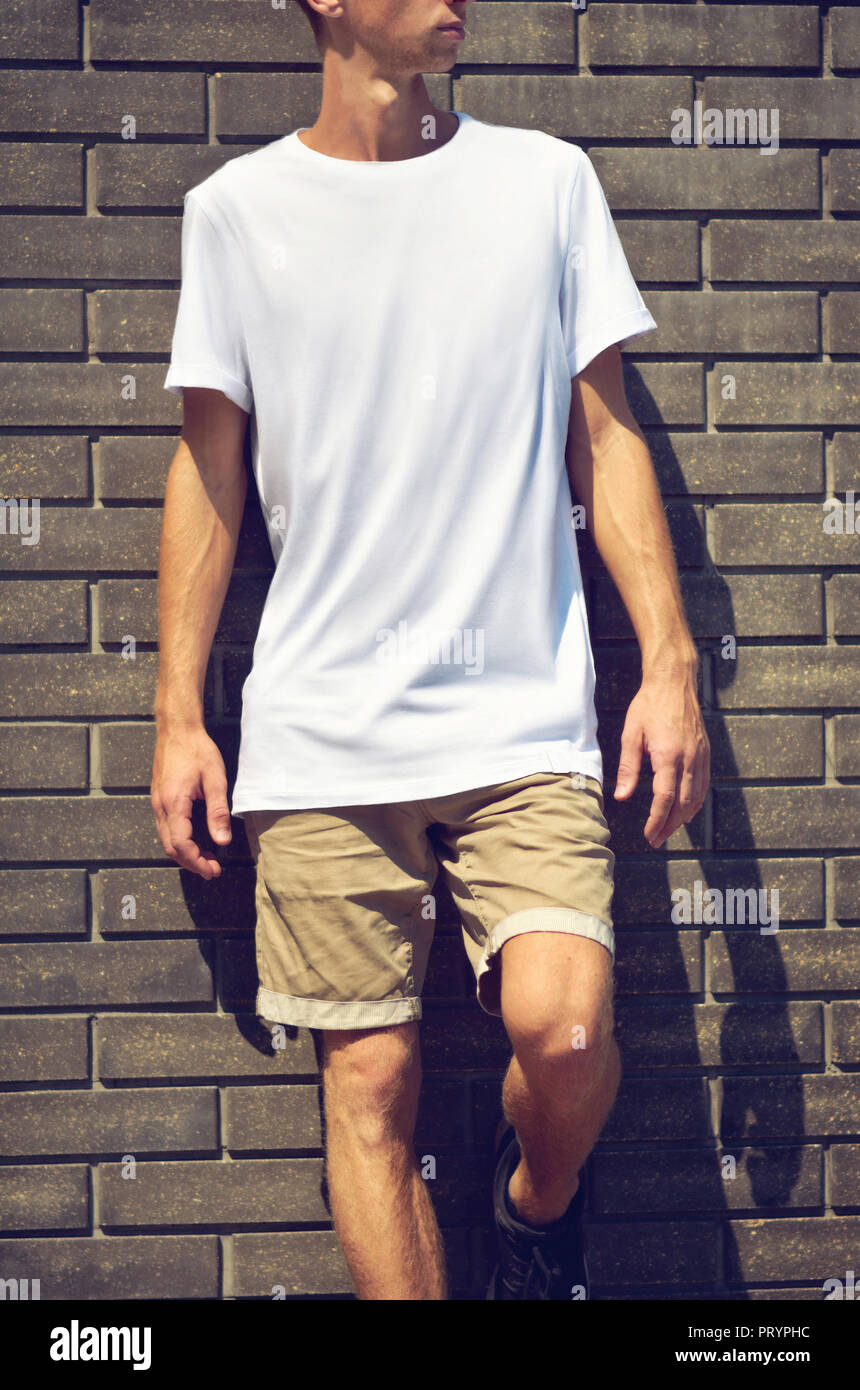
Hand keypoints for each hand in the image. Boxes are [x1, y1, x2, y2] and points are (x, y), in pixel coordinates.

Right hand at [151, 724, 231, 878]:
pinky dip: (179, 840)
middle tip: (212, 870)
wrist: (177, 729)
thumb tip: (223, 841)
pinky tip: (196, 840)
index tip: (213, 870)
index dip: (196, 862)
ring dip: (185, 853)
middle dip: (191, 862)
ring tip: (207, 859)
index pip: (181, 844)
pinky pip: (165, 828)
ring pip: (166, 838)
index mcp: (174, 803)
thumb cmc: (198, 750)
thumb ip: (218, 812)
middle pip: (171, 847)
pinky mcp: (159, 798)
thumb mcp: (215, 780)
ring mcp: (157, 802)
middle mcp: (160, 806)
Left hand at [613, 669, 709, 847]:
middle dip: (670, 825)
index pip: (665, 798)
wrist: (675, 682)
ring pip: (697, 796)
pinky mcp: (705, 752)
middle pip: (683, 803)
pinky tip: (686, 811)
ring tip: (668, 830)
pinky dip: (696, 802)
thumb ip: (628, 767)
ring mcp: (700, 755)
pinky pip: (704, 784)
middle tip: (657, 840)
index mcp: (668, 754)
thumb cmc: (649, 705)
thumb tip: (621, 798)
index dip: (657, 820)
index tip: (649, 835)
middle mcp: (689, 758)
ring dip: (683, 818)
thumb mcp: (631, 734)